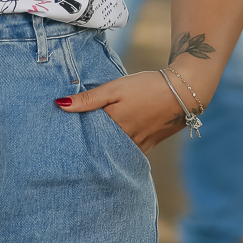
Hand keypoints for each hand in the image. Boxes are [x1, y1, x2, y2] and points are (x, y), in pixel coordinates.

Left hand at [55, 70, 190, 152]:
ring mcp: (138, 146)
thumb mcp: (115, 88)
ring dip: (102, 153)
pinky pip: (129, 155)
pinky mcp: (148, 146)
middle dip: (85, 150)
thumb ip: (89, 99)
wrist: (184, 92)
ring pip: (114, 154)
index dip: (73, 137)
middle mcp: (124, 140)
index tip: (59, 139)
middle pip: (99, 149)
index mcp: (112, 125)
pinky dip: (119, 154)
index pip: (86, 137)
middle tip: (67, 152)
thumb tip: (60, 105)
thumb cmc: (146, 86)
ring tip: (85, 154)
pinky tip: (111, 153)